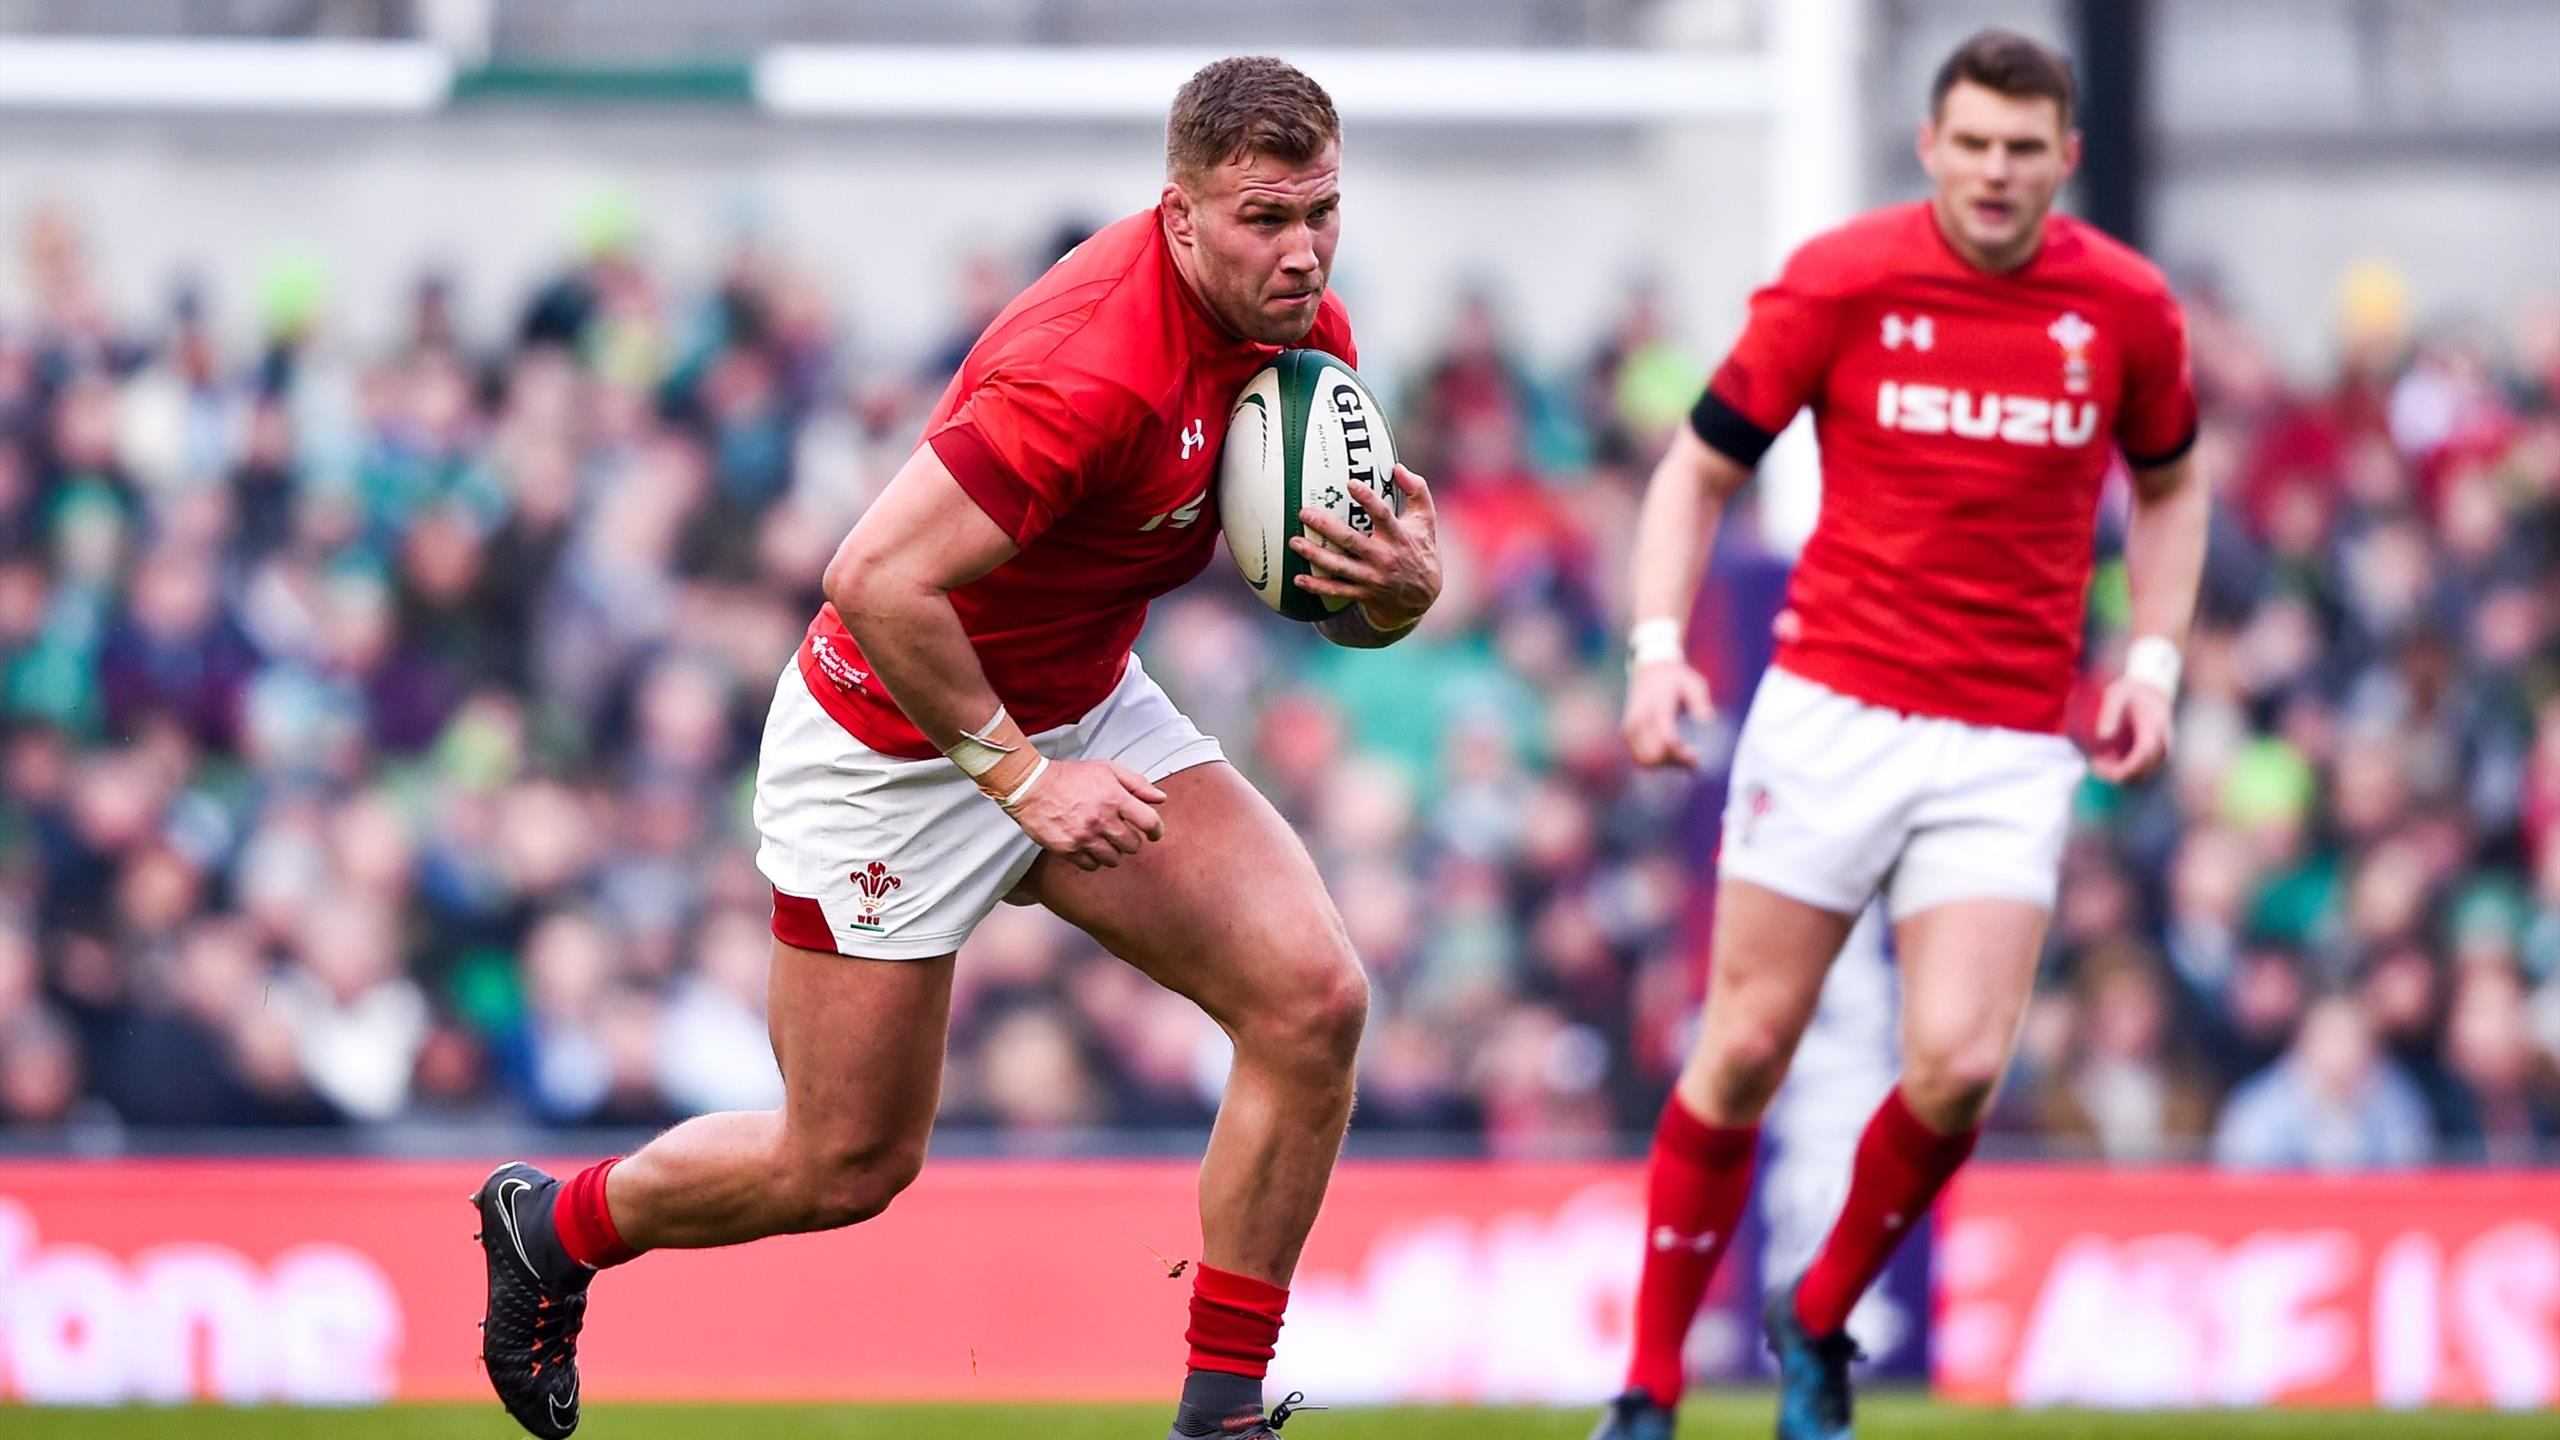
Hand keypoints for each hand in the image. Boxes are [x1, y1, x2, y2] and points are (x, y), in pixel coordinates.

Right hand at [1006, 759, 1166, 870]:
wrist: (1031, 785)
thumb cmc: (1071, 776)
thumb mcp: (1107, 770)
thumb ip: (1137, 784)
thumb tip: (1161, 799)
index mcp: (1115, 798)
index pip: (1149, 822)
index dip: (1156, 831)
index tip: (1153, 834)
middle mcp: (1102, 819)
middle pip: (1133, 845)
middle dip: (1130, 840)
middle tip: (1119, 832)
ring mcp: (1084, 837)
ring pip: (1114, 859)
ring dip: (1112, 852)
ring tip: (1102, 839)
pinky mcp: (1068, 849)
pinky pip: (1092, 866)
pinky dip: (1092, 859)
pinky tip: (1087, 846)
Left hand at [1290, 464, 1442, 631]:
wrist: (1423, 597)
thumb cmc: (1421, 550)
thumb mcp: (1426, 520)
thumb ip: (1416, 490)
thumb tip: (1398, 467)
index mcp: (1399, 537)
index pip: (1382, 515)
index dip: (1367, 499)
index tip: (1350, 483)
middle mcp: (1384, 557)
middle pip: (1351, 541)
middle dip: (1326, 527)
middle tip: (1304, 513)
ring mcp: (1372, 578)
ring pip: (1339, 567)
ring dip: (1315, 555)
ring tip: (1294, 542)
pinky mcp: (1364, 593)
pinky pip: (1337, 591)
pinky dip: (1317, 586)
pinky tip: (1299, 579)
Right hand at [1623, 659, 1713, 768]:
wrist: (1650, 669)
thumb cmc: (1677, 679)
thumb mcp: (1694, 684)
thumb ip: (1700, 701)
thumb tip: (1707, 719)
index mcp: (1657, 707)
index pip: (1667, 740)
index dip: (1682, 755)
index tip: (1697, 756)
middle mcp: (1639, 720)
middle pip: (1653, 756)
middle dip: (1674, 763)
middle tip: (1692, 759)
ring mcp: (1630, 728)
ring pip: (1644, 761)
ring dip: (1664, 765)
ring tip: (1682, 757)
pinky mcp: (1627, 733)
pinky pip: (1638, 757)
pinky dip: (1654, 762)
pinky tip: (1671, 754)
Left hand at [2091, 676, 2173, 784]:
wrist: (2154, 690)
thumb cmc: (2132, 691)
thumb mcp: (2117, 694)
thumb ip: (2109, 713)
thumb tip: (2102, 737)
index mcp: (2153, 731)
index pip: (2140, 758)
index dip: (2119, 768)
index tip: (2096, 764)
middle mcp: (2162, 745)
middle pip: (2140, 772)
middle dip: (2114, 775)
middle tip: (2093, 762)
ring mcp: (2163, 752)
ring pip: (2141, 775)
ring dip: (2119, 774)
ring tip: (2100, 759)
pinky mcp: (2159, 755)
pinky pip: (2142, 771)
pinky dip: (2125, 771)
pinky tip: (2109, 759)